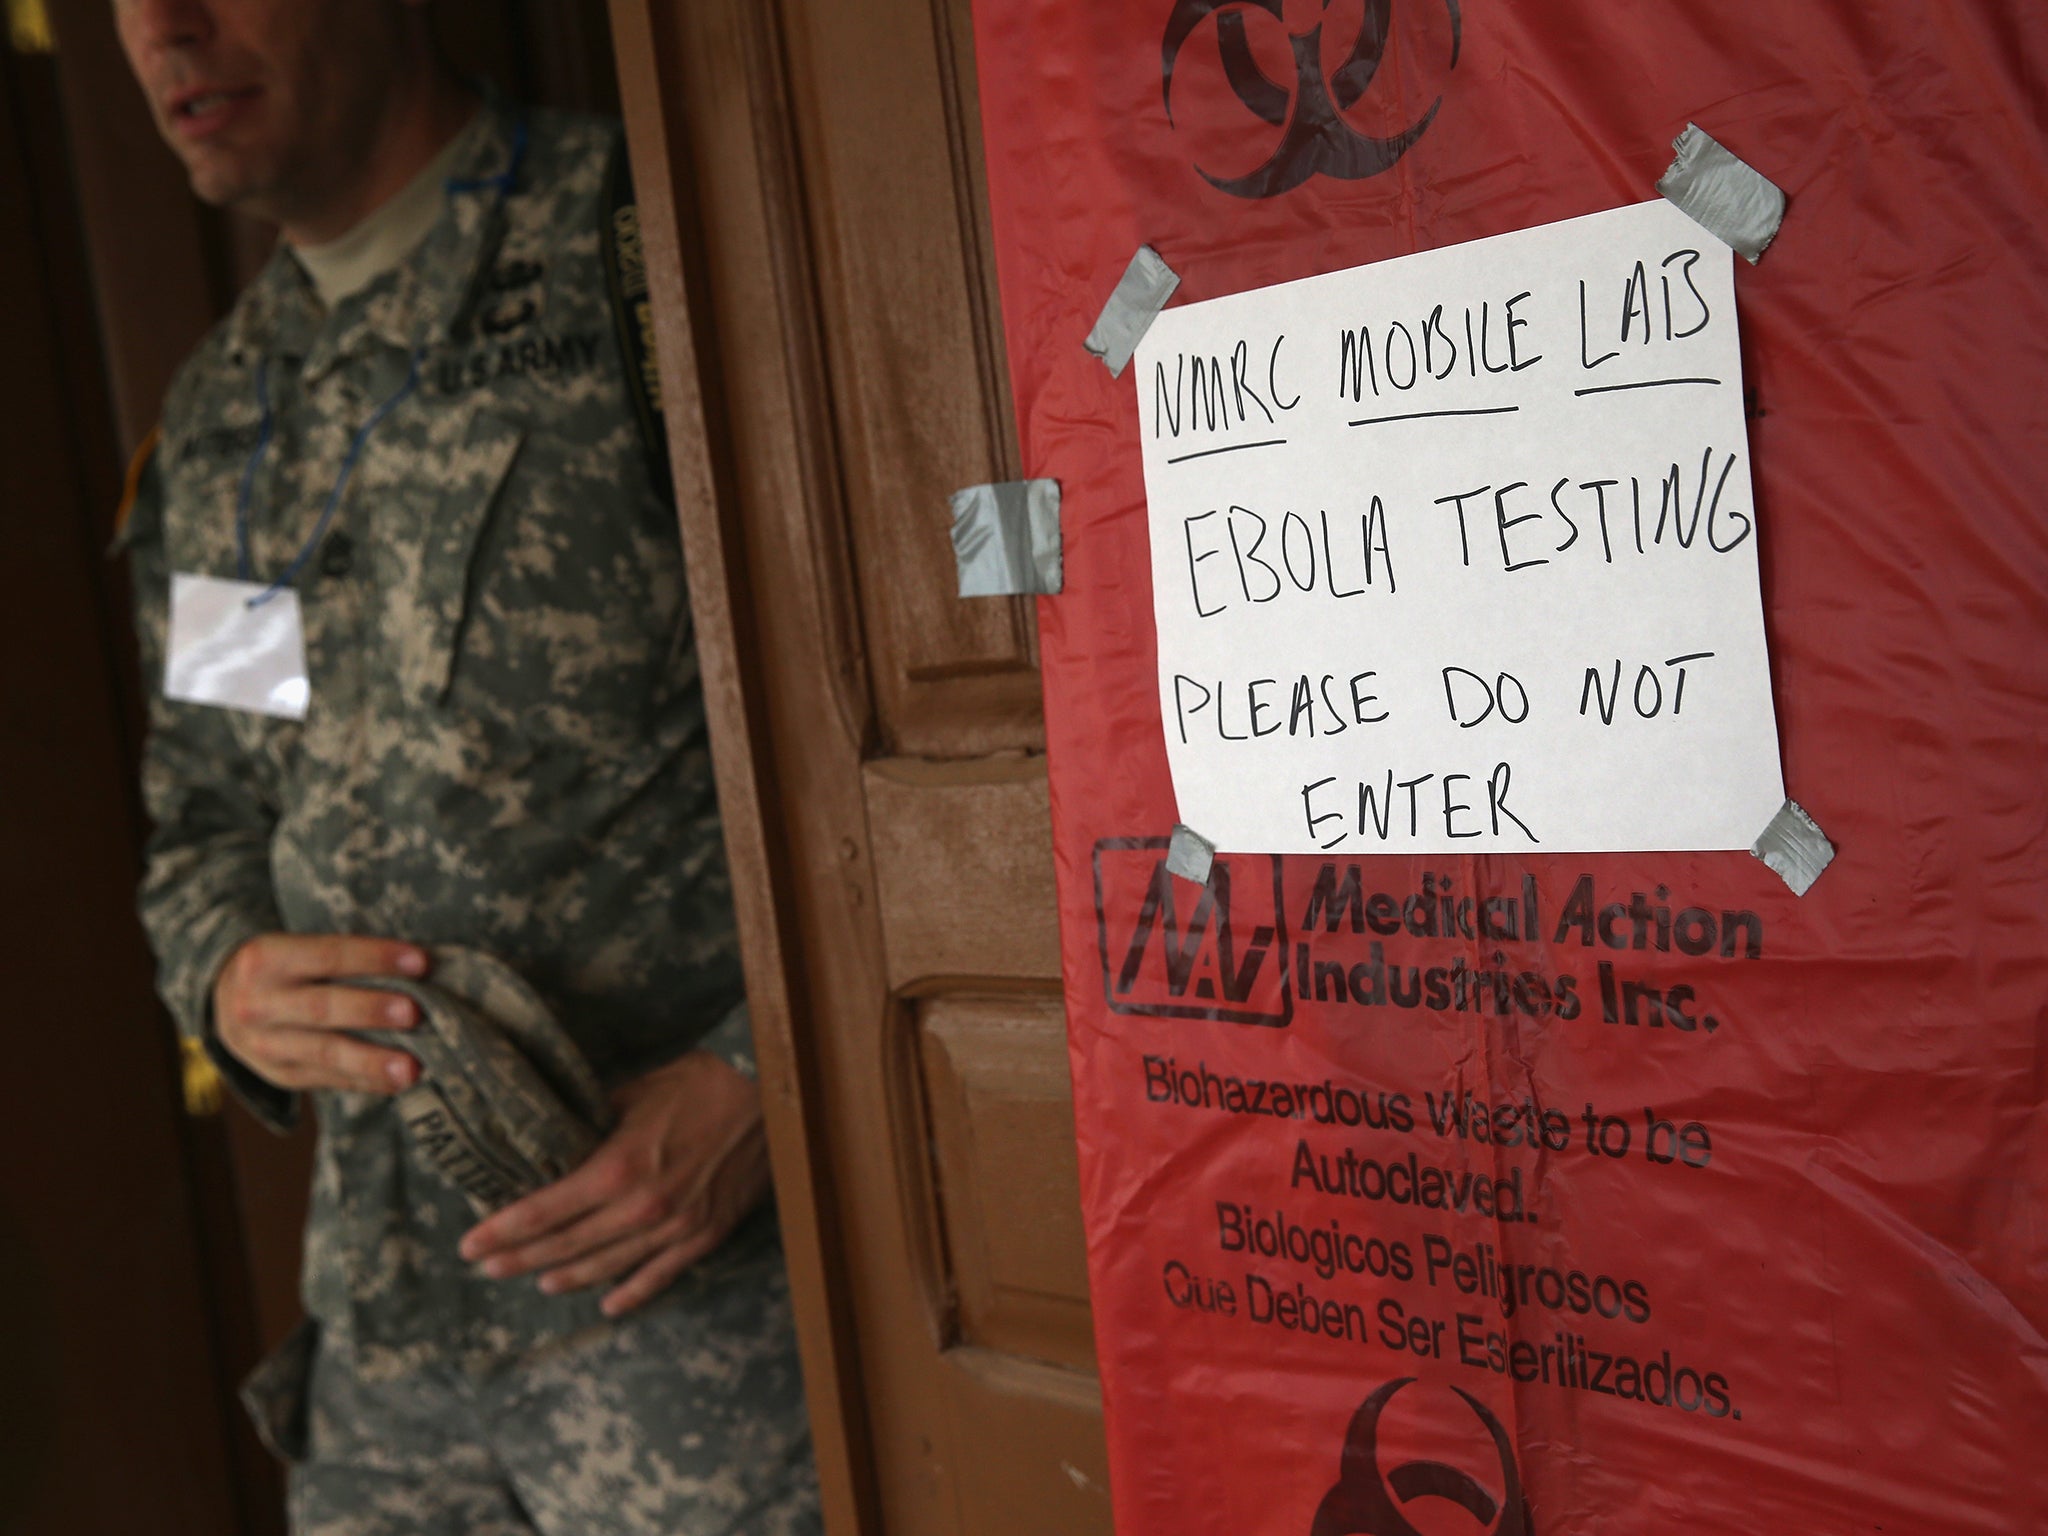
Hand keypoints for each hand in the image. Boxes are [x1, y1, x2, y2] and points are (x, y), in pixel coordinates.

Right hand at [212, 933, 429, 1093]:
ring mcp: (264, 1045)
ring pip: (324, 1053)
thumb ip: (343, 958)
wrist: (224, 1000)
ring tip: (411, 1068)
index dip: (375, 958)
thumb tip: (417, 969)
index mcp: (267, 958)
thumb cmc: (285, 967)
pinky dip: (366, 1081)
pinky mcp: (278, 1075)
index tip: (421, 962)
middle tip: (414, 1013)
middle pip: (322, 1007)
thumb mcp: (295, 948)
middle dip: (371, 1010)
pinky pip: (326, 1080)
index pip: (328, 955)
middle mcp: (258, 1003)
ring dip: (372, 1060)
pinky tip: (397, 1082)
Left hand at [457, 1051, 769, 1317]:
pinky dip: (631, 1293)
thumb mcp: (637, 1092)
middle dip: (519, 1258)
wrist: (770, 1094)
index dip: (502, 1230)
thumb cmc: (702, 1083)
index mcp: (617, 1167)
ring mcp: (675, 1227)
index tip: (470, 1244)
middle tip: (486, 1268)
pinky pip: (660, 1276)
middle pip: (565, 1244)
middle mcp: (641, 1207)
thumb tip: (561, 1131)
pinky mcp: (705, 1234)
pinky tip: (607, 1304)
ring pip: (607, 1266)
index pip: (544, 1211)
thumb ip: (595, 1120)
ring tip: (535, 1283)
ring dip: (566, 1277)